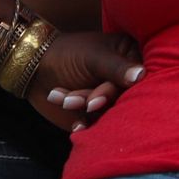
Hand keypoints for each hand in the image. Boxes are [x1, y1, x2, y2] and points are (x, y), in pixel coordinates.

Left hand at [28, 31, 143, 131]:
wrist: (36, 69)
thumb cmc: (67, 54)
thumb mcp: (93, 58)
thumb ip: (117, 68)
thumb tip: (142, 75)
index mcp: (128, 54)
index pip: (138, 76)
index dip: (119, 89)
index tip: (97, 98)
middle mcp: (124, 76)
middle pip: (125, 96)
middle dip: (98, 100)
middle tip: (81, 102)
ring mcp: (111, 94)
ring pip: (111, 110)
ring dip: (86, 109)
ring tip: (65, 100)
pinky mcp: (98, 111)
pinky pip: (100, 122)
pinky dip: (85, 124)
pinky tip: (74, 123)